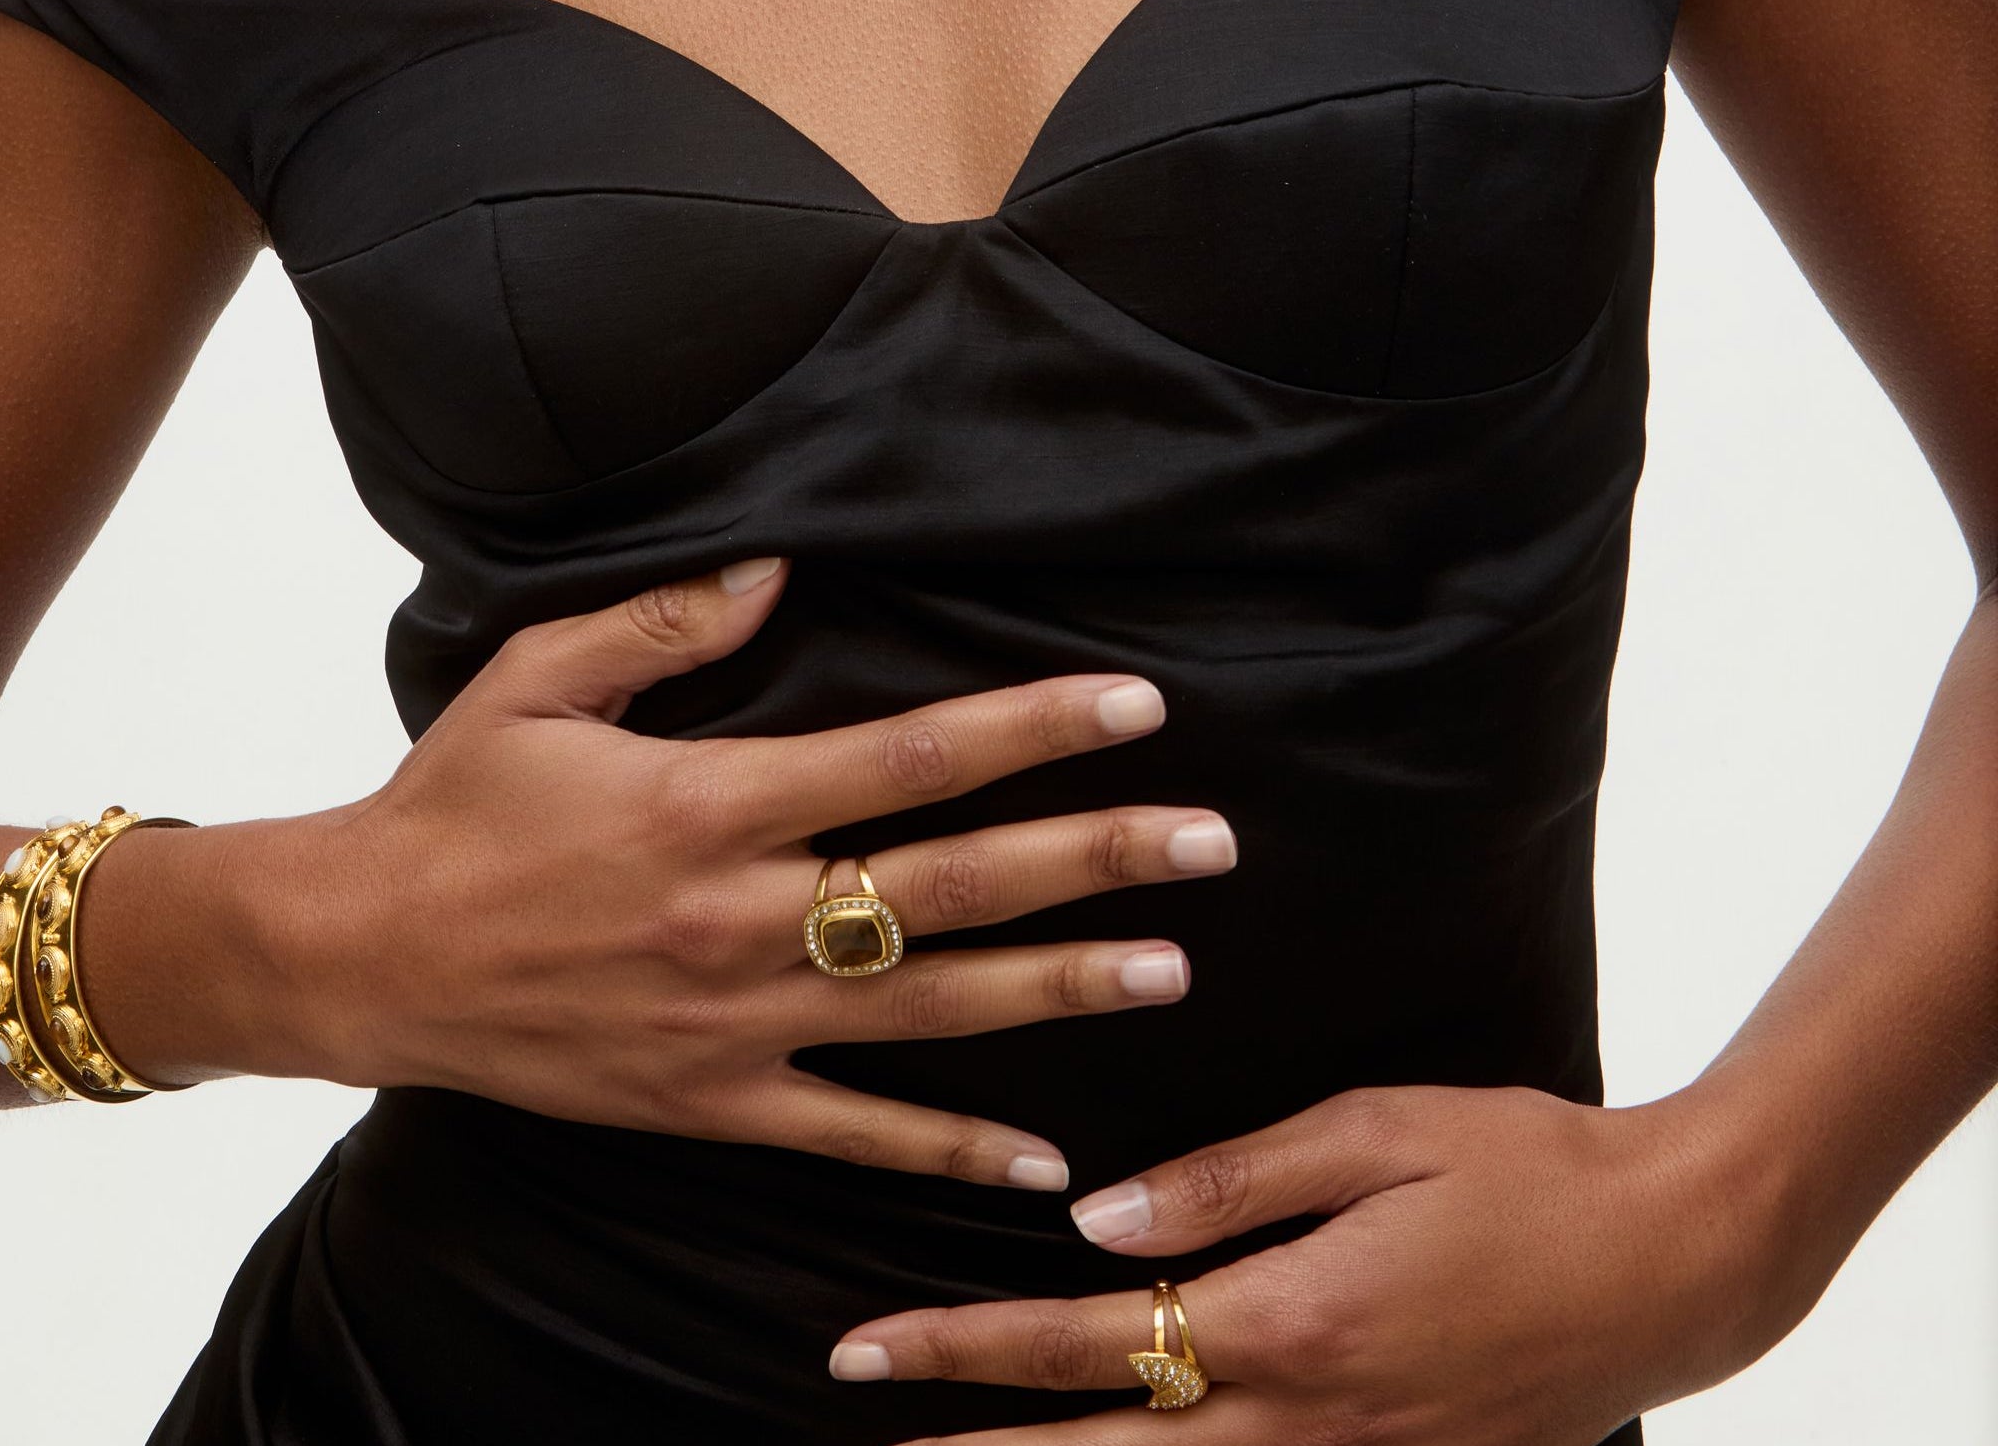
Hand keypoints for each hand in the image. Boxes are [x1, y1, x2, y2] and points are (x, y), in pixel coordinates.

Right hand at [248, 559, 1237, 1186]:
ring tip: (1171, 966)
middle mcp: (740, 917)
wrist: (358, 956)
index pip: (909, 760)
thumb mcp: (540, 677)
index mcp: (711, 802)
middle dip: (1093, 859)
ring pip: (929, 1011)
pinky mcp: (708, 1105)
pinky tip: (1043, 1156)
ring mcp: (732, 1025)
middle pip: (951, 888)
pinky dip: (950, 1149)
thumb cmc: (452, 802)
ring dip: (1058, 988)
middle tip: (1210, 841)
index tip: (1131, 708)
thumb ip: (666, 622)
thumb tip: (777, 568)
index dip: (1028, 729)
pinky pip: (851, 1136)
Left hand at [829, 1081, 1775, 1437]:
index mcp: (1294, 1321)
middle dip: (978, 1445)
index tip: (866, 1350)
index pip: (1090, 1345)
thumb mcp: (1378, 1131)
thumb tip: (1097, 1220)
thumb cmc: (1527, 1167)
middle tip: (865, 1424)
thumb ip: (1233, 1180)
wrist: (1679, 1263)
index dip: (966, 1348)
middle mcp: (1314, 1422)